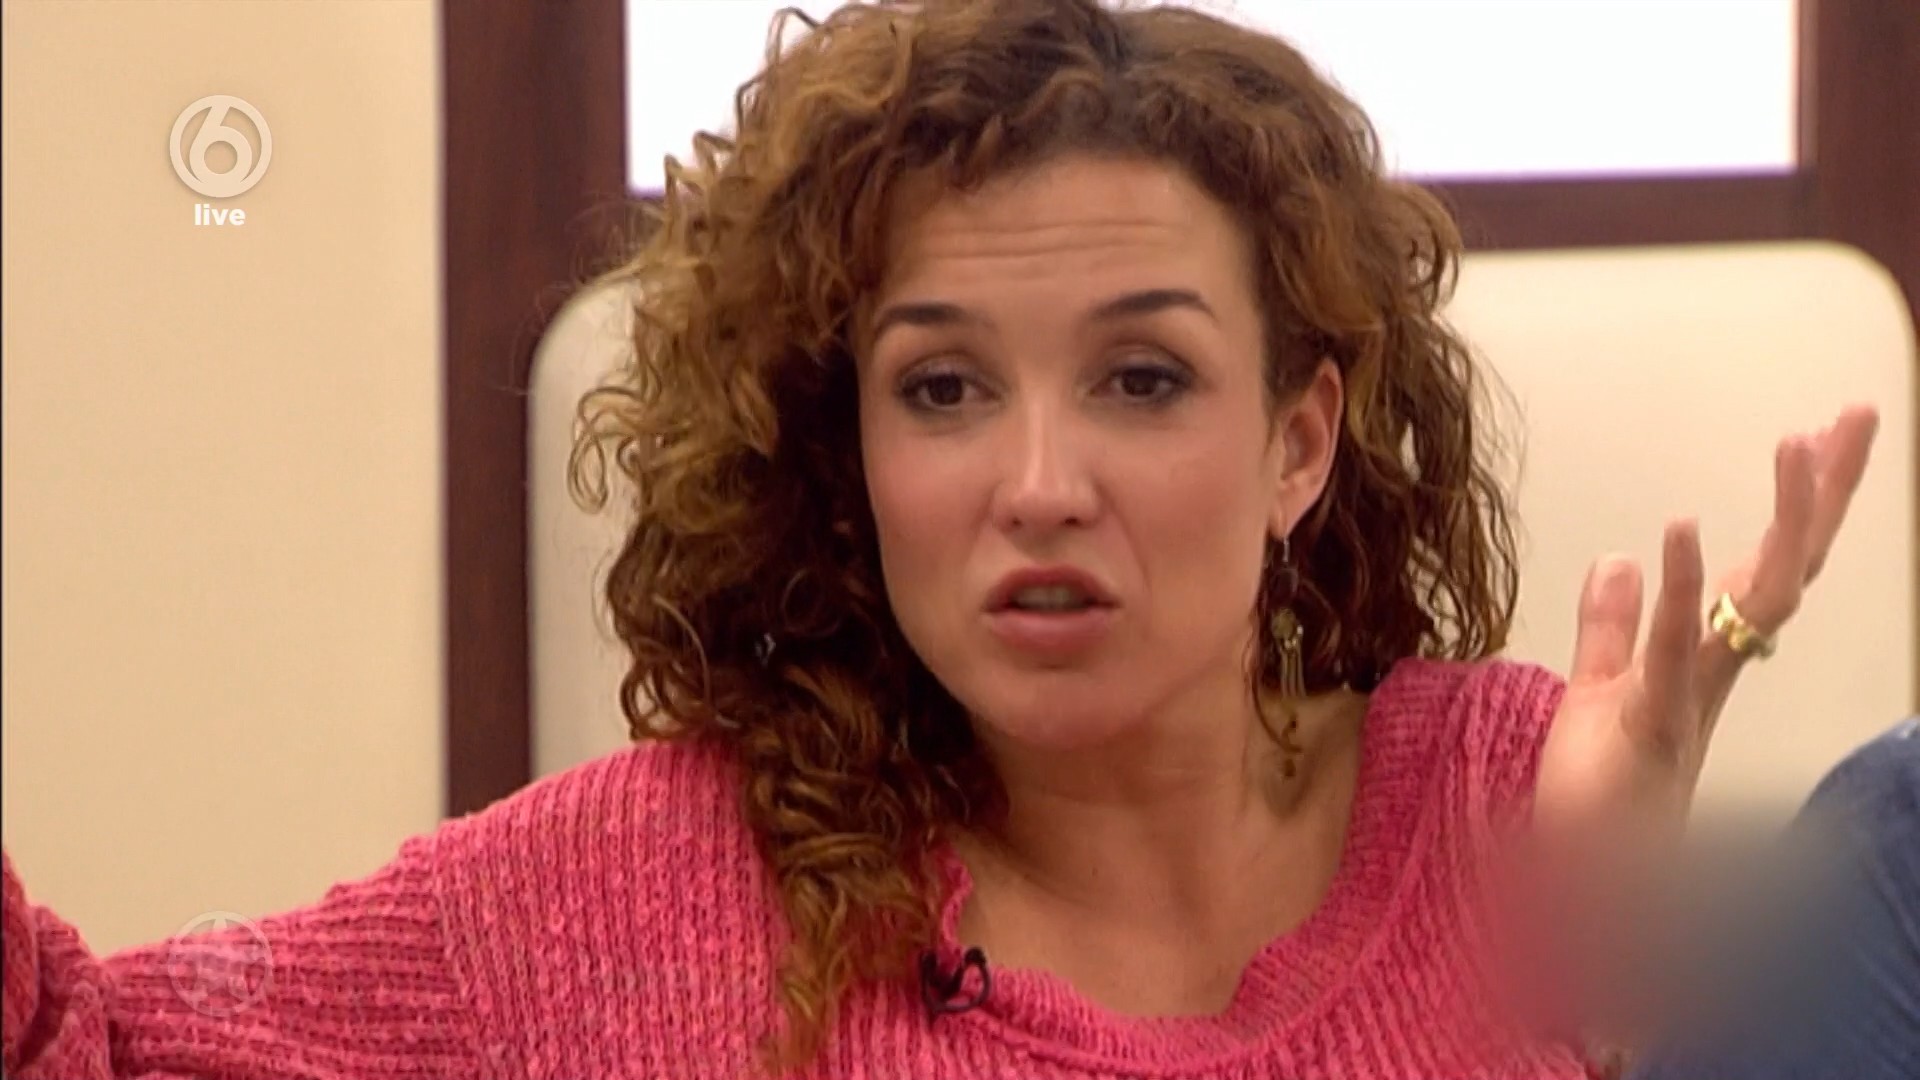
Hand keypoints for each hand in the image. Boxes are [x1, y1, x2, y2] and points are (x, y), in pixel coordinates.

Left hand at [1533, 404, 1879, 839]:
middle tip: (1851, 416)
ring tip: (1796, 443)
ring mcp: (1693, 692)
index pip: (1767, 566)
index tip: (1822, 432)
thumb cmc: (1600, 792)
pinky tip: (1687, 526)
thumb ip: (1612, 627)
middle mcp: (1717, 669)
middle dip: (1821, 493)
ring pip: (1759, 601)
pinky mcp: (1652, 719)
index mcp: (1707, 655)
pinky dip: (1685, 587)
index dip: (1801, 503)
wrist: (1590, 877)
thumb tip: (1620, 559)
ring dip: (1781, 521)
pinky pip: (1679, 646)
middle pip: (1788, 569)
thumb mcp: (1599, 689)